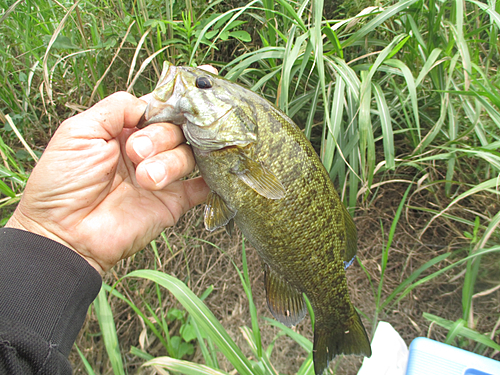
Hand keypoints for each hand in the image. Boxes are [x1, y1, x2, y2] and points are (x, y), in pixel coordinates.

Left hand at [6, 80, 212, 272]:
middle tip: (135, 153)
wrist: (65, 233)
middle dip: (160, 137)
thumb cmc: (62, 181)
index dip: (178, 99)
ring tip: (144, 179)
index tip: (199, 87)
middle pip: (177, 129)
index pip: (161, 108)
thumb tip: (150, 101)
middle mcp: (148, 150)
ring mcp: (163, 176)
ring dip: (169, 162)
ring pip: (189, 155)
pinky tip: (213, 174)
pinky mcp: (174, 202)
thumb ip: (116, 108)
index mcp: (126, 130)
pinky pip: (203, 187)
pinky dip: (212, 180)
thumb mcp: (79, 131)